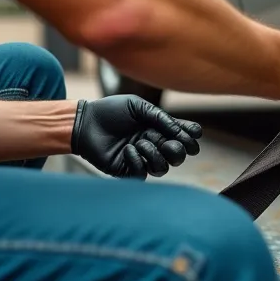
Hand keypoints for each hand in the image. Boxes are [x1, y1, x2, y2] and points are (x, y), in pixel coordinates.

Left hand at [72, 95, 202, 178]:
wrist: (86, 122)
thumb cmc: (110, 110)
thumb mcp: (138, 106)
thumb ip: (161, 117)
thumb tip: (182, 132)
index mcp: (157, 129)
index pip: (181, 138)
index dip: (190, 138)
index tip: (193, 135)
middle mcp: (152, 145)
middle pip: (177, 157)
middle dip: (178, 151)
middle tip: (170, 143)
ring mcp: (140, 159)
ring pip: (162, 168)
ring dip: (155, 155)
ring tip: (140, 142)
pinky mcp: (126, 170)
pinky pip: (142, 174)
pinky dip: (138, 161)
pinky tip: (128, 149)